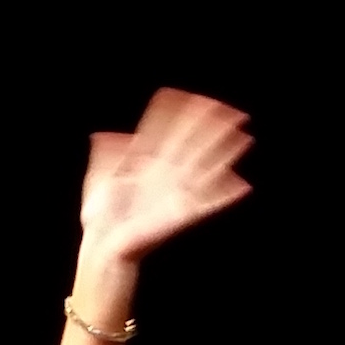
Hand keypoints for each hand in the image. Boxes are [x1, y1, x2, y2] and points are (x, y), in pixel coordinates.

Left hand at [78, 88, 253, 266]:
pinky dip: (225, 196)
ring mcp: (175, 192)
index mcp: (145, 164)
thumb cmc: (101, 218)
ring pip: (204, 166)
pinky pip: (208, 202)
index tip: (194, 98)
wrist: (104, 246)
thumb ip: (105, 156)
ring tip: (244, 137)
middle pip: (192, 144)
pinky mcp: (181, 214)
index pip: (166, 132)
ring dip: (225, 152)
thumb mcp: (100, 180)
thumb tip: (101, 136)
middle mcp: (165, 174)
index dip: (179, 114)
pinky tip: (243, 186)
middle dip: (212, 127)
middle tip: (232, 111)